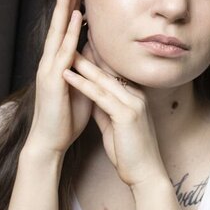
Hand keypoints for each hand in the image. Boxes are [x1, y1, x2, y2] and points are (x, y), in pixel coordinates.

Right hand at [23, 0, 91, 157]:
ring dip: (65, 7)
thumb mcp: (83, 85)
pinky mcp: (52, 79)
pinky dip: (69, 33)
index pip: (67, 27)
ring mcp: (49, 68)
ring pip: (58, 30)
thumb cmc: (67, 116)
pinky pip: (63, 52)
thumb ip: (88, 67)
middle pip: (60, 22)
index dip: (73, 5)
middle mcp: (51, 60)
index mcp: (59, 61)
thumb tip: (97, 50)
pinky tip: (75, 18)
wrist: (51, 141)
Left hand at [63, 45, 164, 186]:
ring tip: (64, 50)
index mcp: (135, 97)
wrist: (145, 173)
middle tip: (72, 35)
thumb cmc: (130, 153)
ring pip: (103, 79)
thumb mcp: (114, 126)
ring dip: (81, 64)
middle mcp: (136, 96)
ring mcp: (133, 104)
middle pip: (109, 69)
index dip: (96, 57)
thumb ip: (105, 109)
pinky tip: (67, 75)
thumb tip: (92, 98)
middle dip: (89, 52)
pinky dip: (82, 84)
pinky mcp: (126, 115)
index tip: (80, 43)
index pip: (113, 71)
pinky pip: (100, 95)